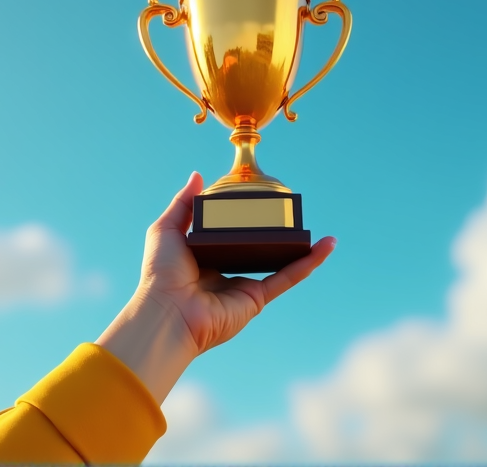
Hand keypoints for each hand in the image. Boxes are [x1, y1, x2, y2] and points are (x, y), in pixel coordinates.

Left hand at [140, 171, 335, 353]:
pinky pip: (288, 277)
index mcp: (206, 257)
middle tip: (291, 215)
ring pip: (279, 263)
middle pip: (258, 249)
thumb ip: (183, 203)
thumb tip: (198, 175)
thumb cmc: (160, 273)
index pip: (230, 236)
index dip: (243, 222)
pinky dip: (309, 262)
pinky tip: (326, 246)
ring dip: (300, 249)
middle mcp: (227, 272)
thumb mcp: (167, 229)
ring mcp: (244, 286)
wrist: (167, 310)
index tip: (257, 204)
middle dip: (275, 235)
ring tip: (318, 233)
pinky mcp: (257, 297)